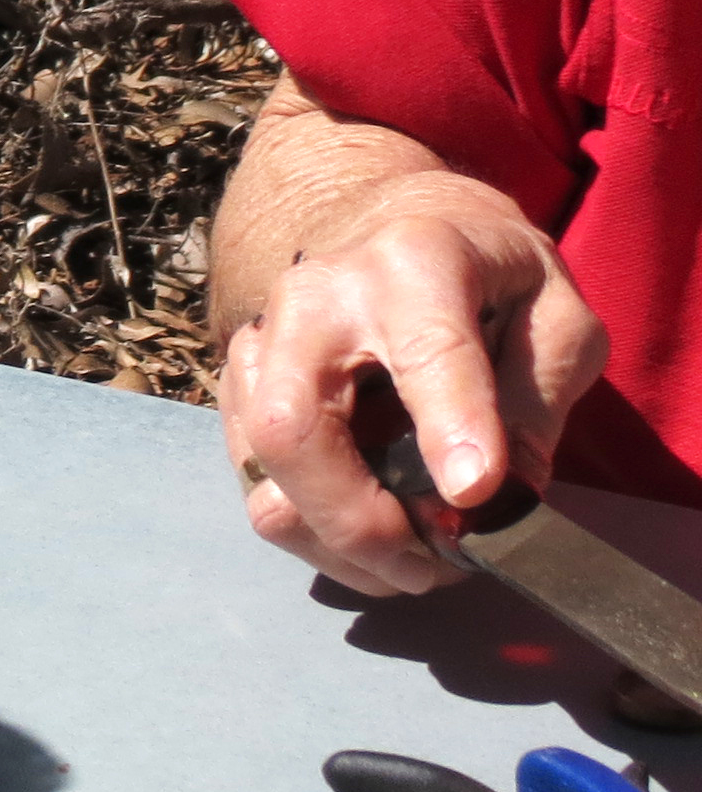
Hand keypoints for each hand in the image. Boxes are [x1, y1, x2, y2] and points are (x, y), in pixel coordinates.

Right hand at [219, 178, 605, 595]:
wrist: (391, 226)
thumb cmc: (487, 271)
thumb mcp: (555, 311)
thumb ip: (537, 397)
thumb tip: (500, 501)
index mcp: (413, 262)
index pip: (426, 354)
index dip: (450, 429)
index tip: (475, 498)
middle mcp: (314, 300)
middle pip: (295, 430)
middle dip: (358, 521)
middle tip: (430, 565)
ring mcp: (259, 347)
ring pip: (265, 476)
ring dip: (335, 544)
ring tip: (410, 565)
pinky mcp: (237, 393)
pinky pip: (254, 487)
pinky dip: (312, 533)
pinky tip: (370, 538)